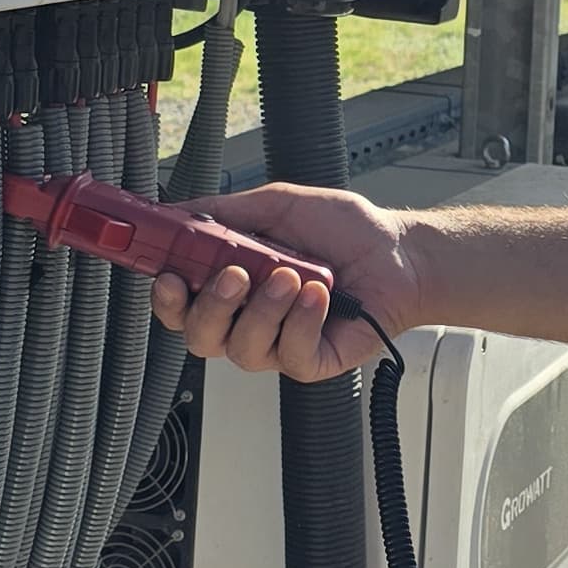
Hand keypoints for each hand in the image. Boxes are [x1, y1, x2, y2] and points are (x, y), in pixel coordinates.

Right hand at [153, 182, 421, 380]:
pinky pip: (289, 355)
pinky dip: (301, 321)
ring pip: (242, 348)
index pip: (181, 304)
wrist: (400, 253)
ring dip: (264, 309)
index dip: (167, 297)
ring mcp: (279, 344)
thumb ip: (228, 211)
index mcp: (233, 286)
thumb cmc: (345, 231)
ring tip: (292, 276)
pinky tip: (318, 295)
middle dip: (210, 307)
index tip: (168, 275)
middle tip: (236, 275)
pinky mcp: (311, 361)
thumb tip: (180, 212)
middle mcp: (250, 319)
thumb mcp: (280, 205)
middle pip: (200, 337)